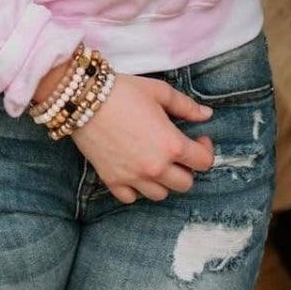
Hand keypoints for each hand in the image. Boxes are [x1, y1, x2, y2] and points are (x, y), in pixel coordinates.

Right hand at [71, 72, 215, 204]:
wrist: (84, 99)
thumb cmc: (124, 92)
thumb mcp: (160, 92)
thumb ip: (187, 106)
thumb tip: (206, 115)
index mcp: (172, 145)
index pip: (204, 162)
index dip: (205, 150)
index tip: (197, 139)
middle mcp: (155, 167)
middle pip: (185, 184)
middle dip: (186, 168)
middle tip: (177, 152)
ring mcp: (133, 177)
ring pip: (160, 194)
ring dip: (163, 181)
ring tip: (157, 162)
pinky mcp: (112, 180)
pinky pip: (132, 198)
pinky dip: (136, 189)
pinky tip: (135, 172)